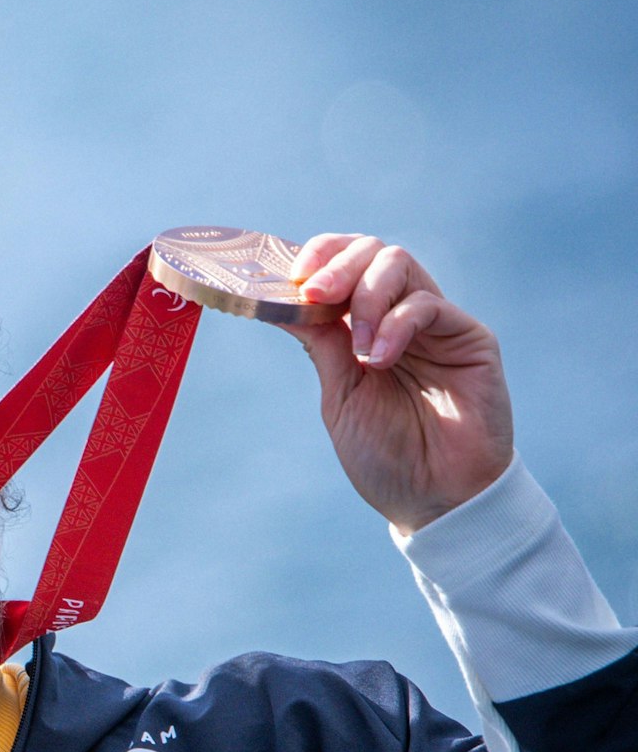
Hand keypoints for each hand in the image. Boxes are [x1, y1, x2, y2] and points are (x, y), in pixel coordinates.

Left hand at [282, 235, 512, 533]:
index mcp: (364, 327)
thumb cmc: (386, 454)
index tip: (288, 275)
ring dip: (365, 294)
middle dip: (336, 264)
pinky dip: (396, 323)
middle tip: (312, 292)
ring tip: (357, 347)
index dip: (317, 256)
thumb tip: (279, 299)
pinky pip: (428, 305)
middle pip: (371, 252)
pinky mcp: (470, 338)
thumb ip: (321, 345)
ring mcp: (436, 324)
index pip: (343, 264)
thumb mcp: (340, 394)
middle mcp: (399, 315)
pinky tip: (379, 359)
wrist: (435, 500)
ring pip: (399, 263)